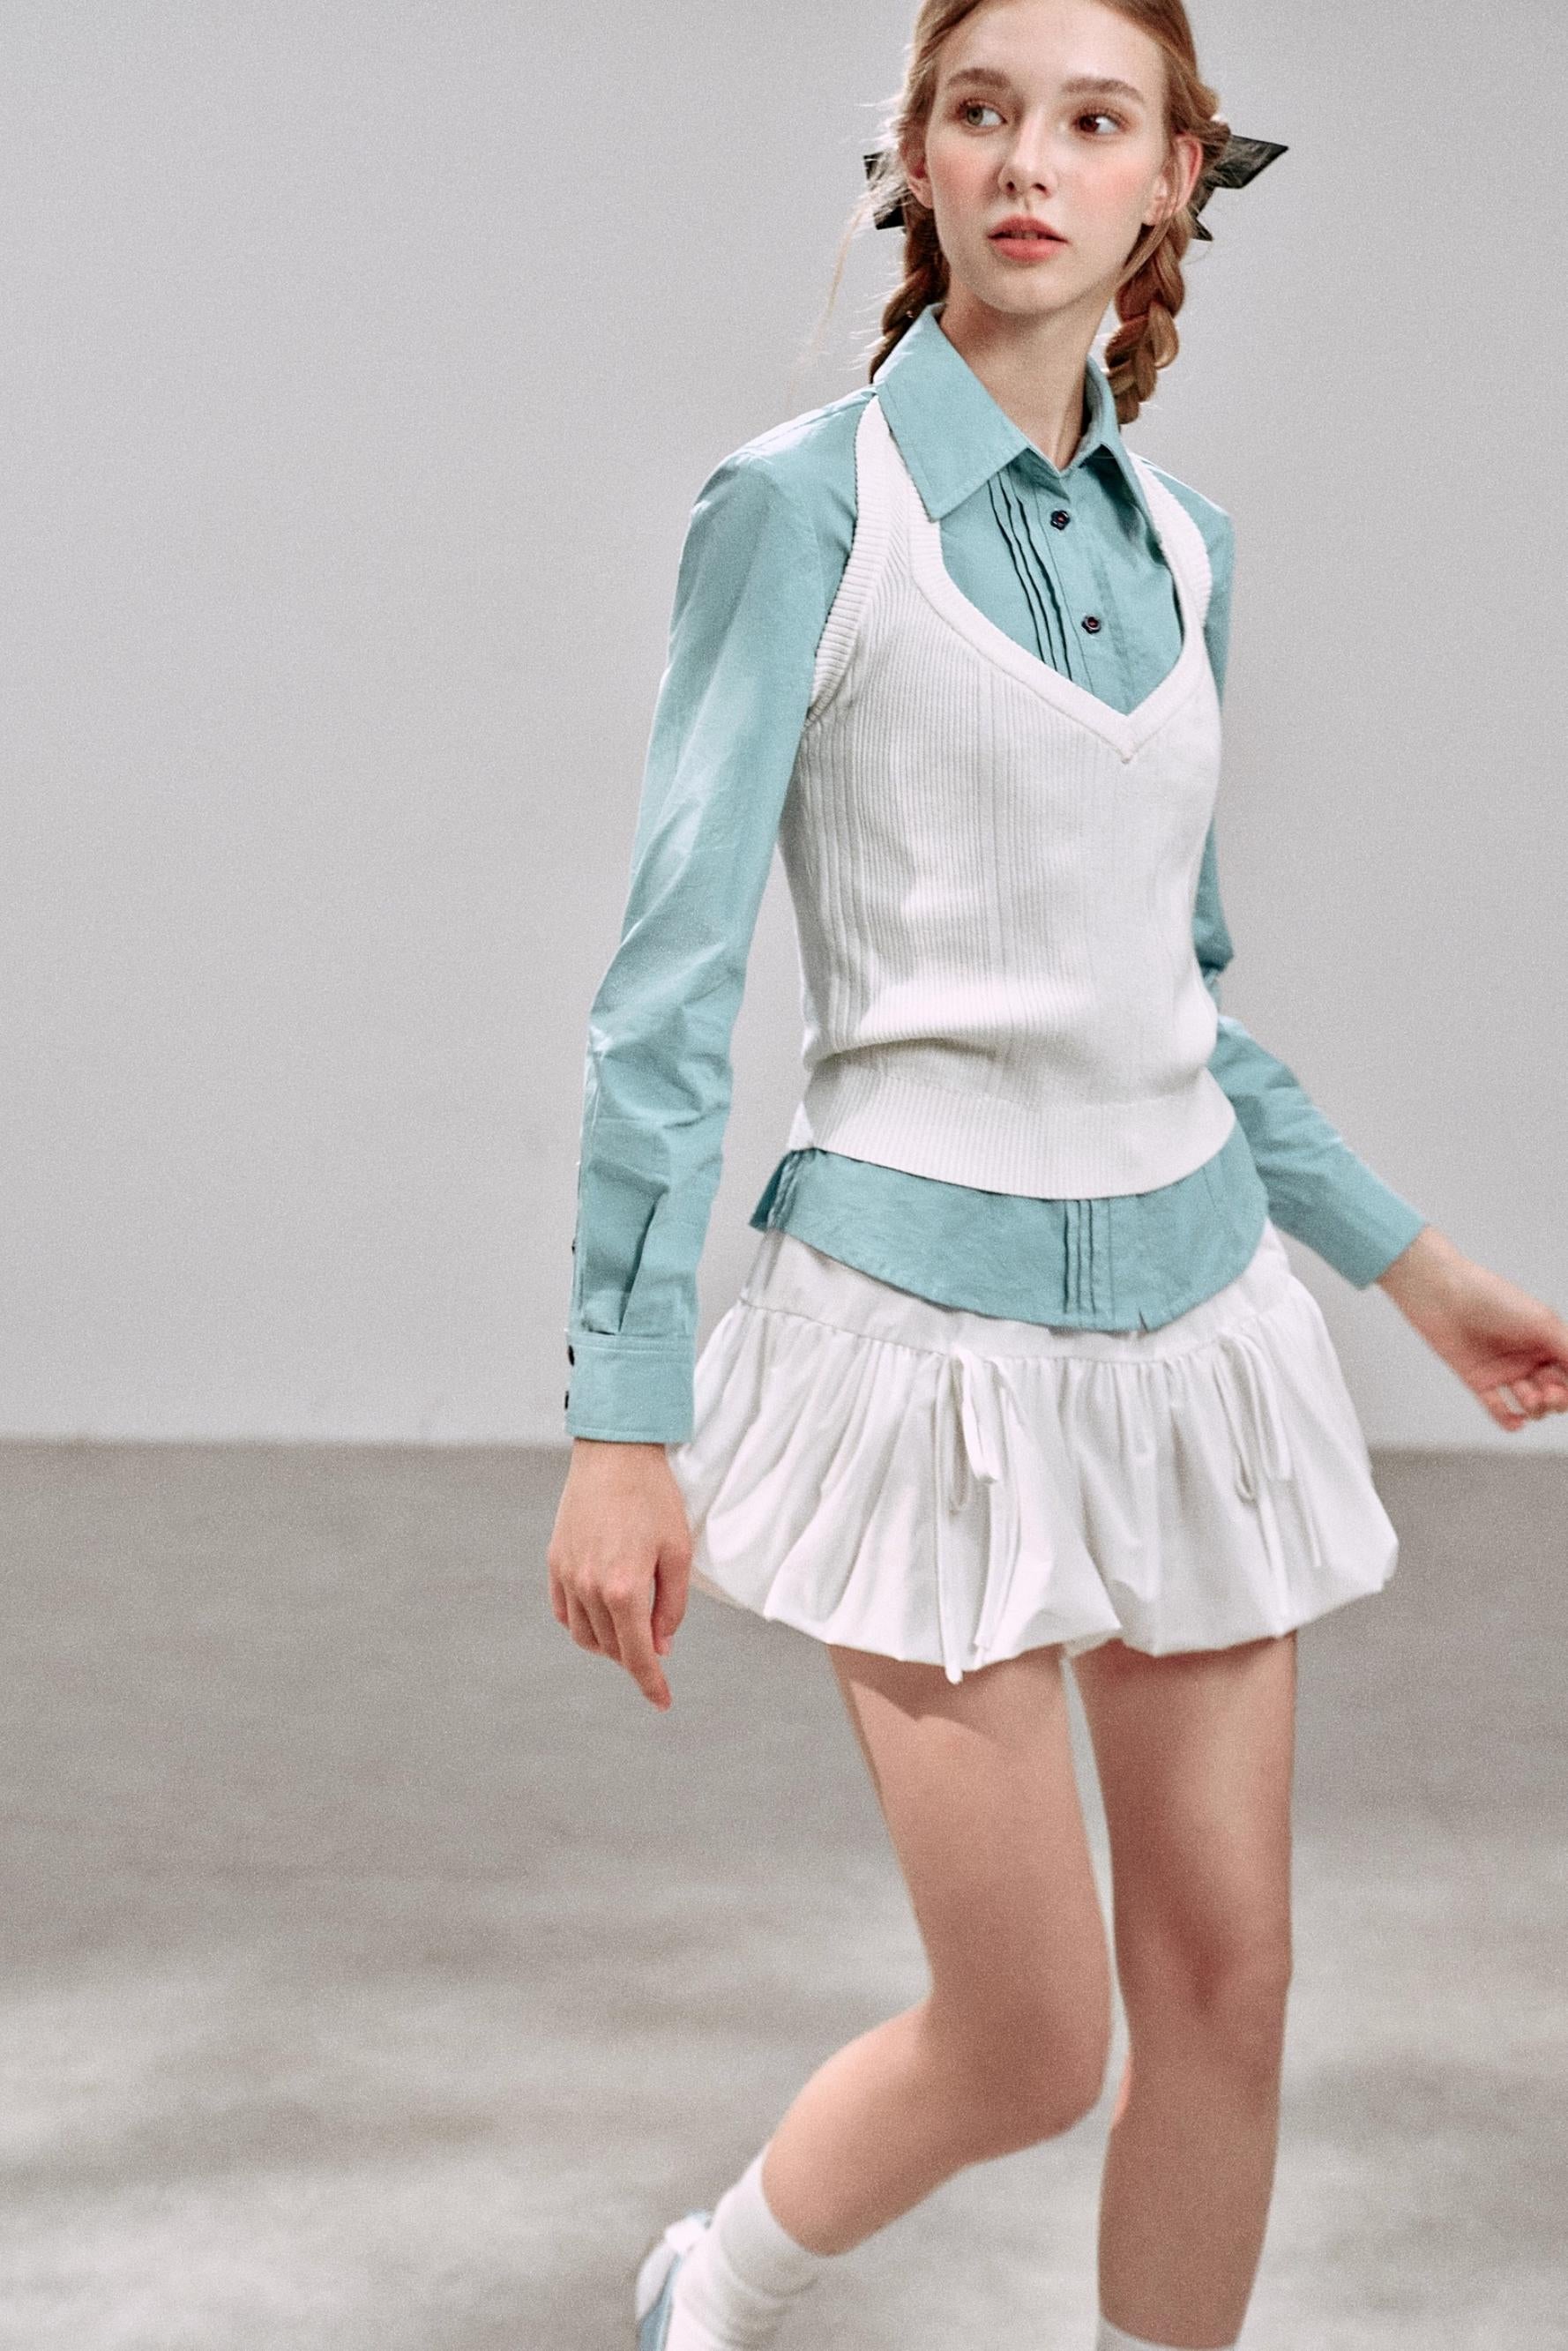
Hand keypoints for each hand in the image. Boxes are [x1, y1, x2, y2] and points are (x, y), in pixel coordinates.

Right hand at [546, 1438, 692, 1709]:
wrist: (614, 1454)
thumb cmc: (654, 1498)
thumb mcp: (678, 1551)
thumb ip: (671, 1604)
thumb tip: (661, 1645)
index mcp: (624, 1588)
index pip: (637, 1654)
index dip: (651, 1683)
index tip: (662, 1702)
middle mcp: (590, 1587)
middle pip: (611, 1647)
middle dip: (635, 1657)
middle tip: (656, 1649)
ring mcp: (568, 1574)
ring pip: (584, 1635)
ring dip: (608, 1645)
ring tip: (630, 1633)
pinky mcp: (555, 1561)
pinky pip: (564, 1612)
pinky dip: (581, 1625)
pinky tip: (600, 1618)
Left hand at [1377, 1225, 1567, 1430]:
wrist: (1443, 1296)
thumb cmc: (1492, 1299)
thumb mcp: (1541, 1322)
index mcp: (1547, 1339)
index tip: (1564, 1391)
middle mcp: (1528, 1355)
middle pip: (1555, 1390)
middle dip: (1558, 1400)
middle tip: (1549, 1395)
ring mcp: (1503, 1369)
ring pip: (1530, 1402)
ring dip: (1535, 1408)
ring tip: (1531, 1399)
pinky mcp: (1478, 1379)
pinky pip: (1497, 1407)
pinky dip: (1507, 1419)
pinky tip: (1516, 1423)